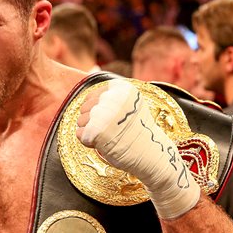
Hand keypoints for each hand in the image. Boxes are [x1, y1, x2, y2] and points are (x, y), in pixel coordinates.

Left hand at [76, 79, 199, 218]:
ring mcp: (103, 115)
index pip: (92, 96)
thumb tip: (90, 78)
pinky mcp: (95, 131)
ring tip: (108, 137)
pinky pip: (80, 134)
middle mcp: (111, 99)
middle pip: (84, 108)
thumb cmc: (138, 131)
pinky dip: (88, 142)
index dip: (97, 111)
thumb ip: (112, 94)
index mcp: (120, 89)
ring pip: (80, 121)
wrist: (152, 154)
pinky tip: (104, 144)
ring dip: (90, 132)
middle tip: (110, 131)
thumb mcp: (130, 104)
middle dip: (92, 121)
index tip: (110, 120)